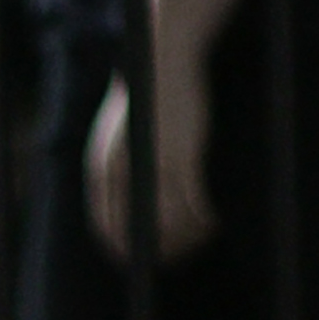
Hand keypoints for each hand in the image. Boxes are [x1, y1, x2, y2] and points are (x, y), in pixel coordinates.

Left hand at [84, 60, 212, 265]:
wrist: (161, 59)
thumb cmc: (145, 94)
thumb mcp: (120, 131)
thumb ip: (119, 162)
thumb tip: (128, 190)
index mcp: (102, 166)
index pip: (106, 225)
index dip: (123, 248)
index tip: (140, 260)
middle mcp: (124, 172)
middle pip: (141, 231)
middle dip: (162, 249)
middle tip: (181, 255)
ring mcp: (153, 165)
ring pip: (172, 222)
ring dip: (190, 237)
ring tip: (205, 236)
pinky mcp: (182, 157)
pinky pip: (195, 203)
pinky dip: (205, 218)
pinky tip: (215, 220)